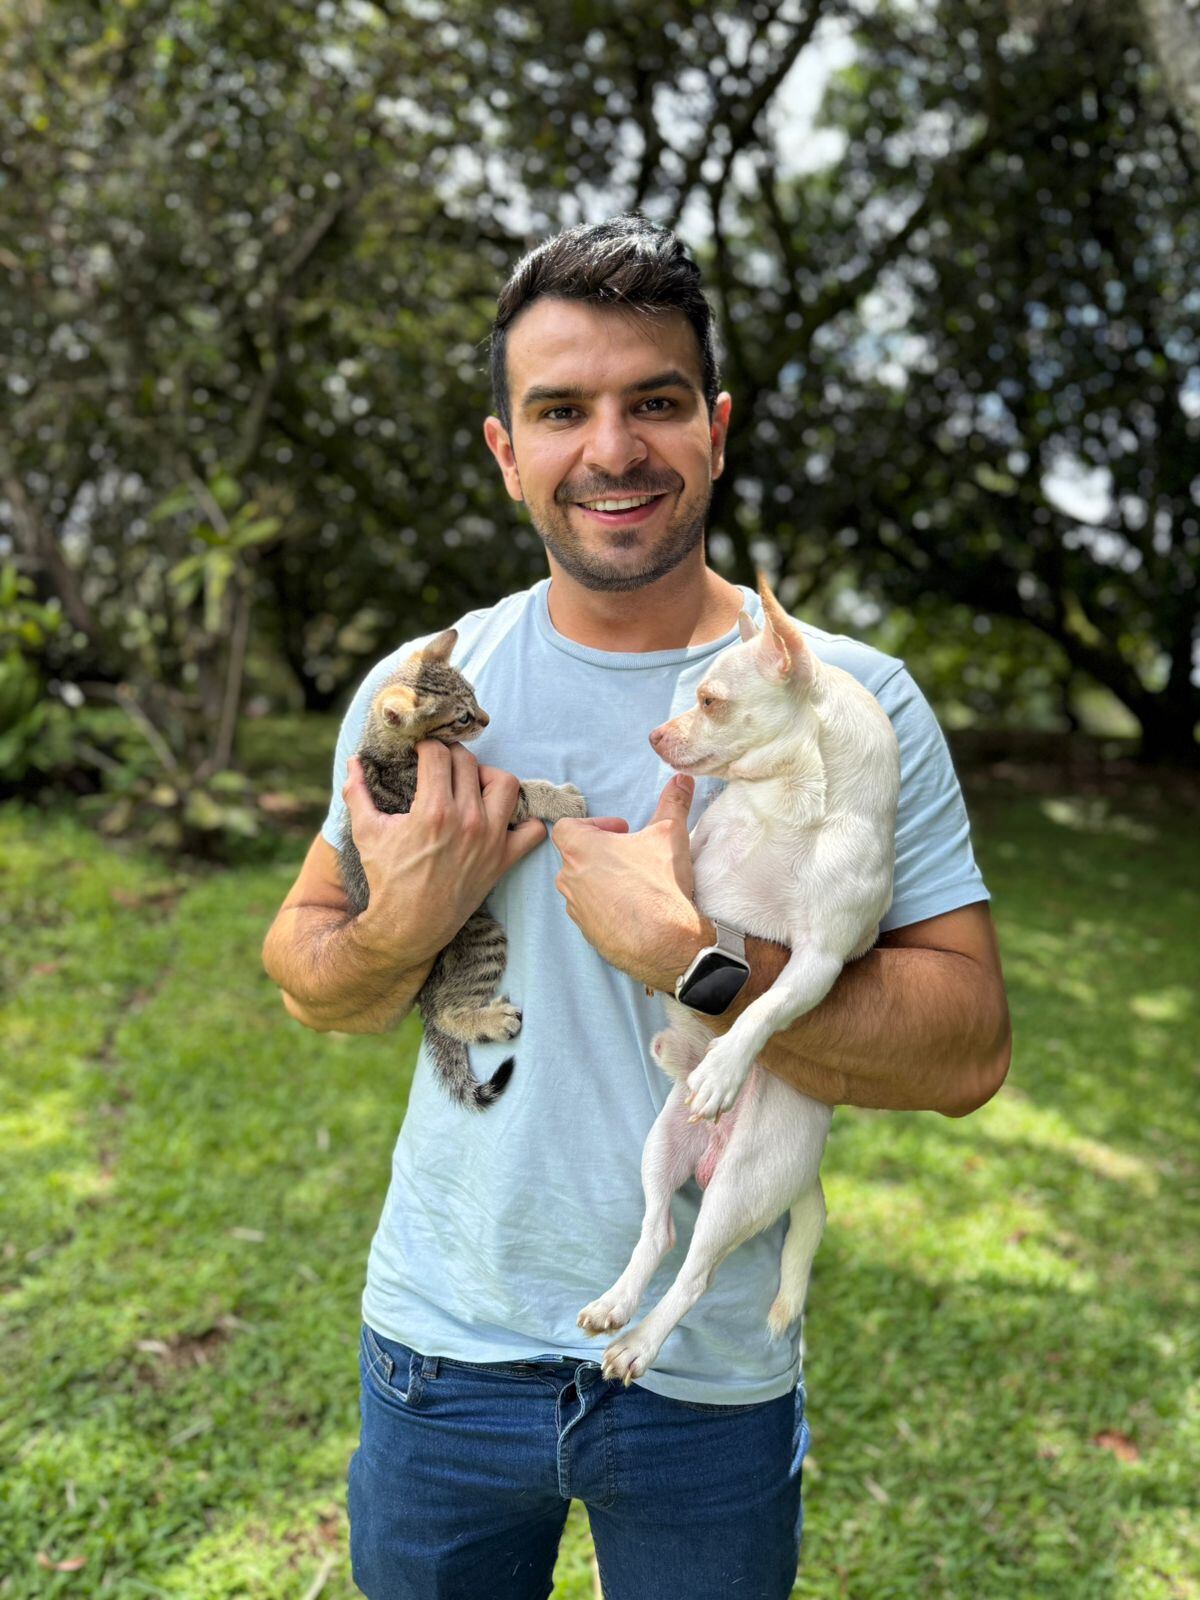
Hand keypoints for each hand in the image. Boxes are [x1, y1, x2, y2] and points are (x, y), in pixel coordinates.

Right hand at [344, 742, 546, 960]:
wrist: (410, 925)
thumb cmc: (387, 878)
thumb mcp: (366, 832)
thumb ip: (357, 792)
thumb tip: (353, 762)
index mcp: (433, 810)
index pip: (439, 754)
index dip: (427, 746)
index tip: (421, 753)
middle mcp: (467, 820)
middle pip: (469, 762)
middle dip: (452, 757)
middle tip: (441, 767)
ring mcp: (490, 839)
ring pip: (506, 783)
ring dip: (489, 777)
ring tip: (471, 786)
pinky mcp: (504, 859)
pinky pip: (533, 829)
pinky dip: (525, 820)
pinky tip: (502, 817)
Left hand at [551, 774, 711, 991]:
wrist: (666, 943)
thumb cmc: (661, 884)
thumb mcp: (671, 834)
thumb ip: (673, 801)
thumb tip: (682, 777)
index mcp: (580, 849)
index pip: (566, 826)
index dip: (593, 824)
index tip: (620, 832)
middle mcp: (570, 878)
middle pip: (575, 855)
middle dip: (601, 852)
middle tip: (631, 854)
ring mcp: (576, 908)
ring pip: (581, 885)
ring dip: (602, 879)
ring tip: (635, 882)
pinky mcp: (587, 933)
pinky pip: (591, 912)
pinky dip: (607, 906)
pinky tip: (635, 908)